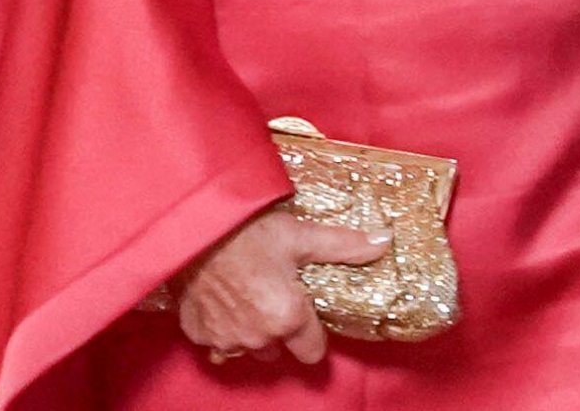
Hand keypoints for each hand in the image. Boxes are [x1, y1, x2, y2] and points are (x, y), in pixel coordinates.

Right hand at [175, 204, 390, 365]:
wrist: (196, 227)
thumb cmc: (249, 231)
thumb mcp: (301, 234)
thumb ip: (344, 245)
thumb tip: (384, 241)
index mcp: (288, 318)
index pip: (313, 351)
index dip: (313, 331)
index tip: (307, 308)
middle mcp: (259, 337)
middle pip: (280, 347)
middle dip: (281, 327)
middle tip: (276, 290)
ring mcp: (227, 340)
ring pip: (249, 346)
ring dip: (252, 327)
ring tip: (249, 291)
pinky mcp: (199, 335)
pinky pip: (218, 341)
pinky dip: (222, 324)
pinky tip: (223, 296)